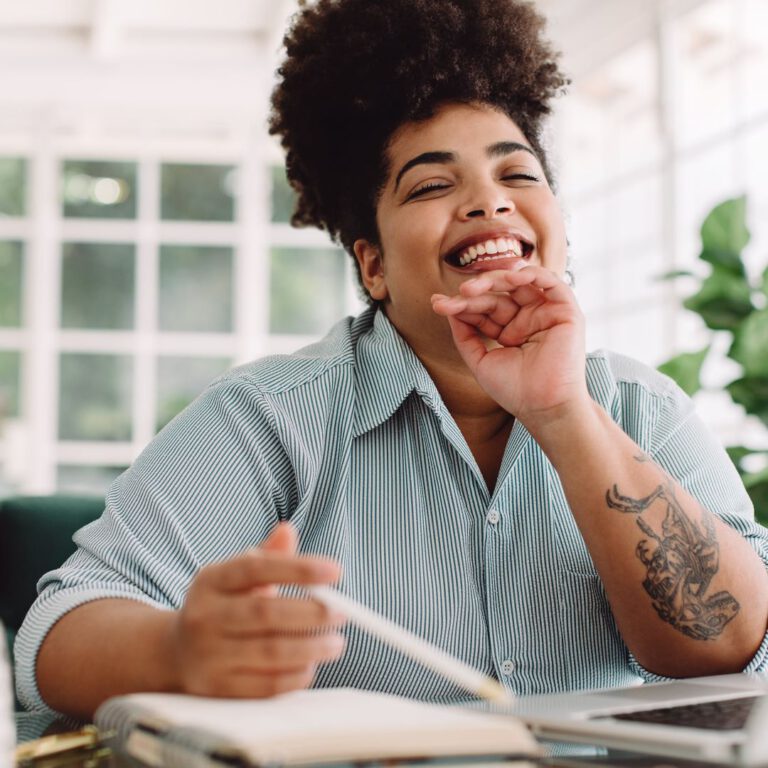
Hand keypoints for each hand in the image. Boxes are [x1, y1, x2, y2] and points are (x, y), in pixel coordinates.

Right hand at [171, 523, 344, 697]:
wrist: (176, 654)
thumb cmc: (222, 607)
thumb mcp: (236, 577)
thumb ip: (267, 556)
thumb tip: (288, 530)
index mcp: (211, 581)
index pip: (257, 568)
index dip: (298, 568)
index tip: (335, 571)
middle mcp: (205, 616)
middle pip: (266, 612)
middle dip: (312, 613)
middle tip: (342, 612)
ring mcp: (208, 655)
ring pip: (270, 652)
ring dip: (312, 647)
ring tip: (336, 642)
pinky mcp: (217, 690)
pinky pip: (266, 686)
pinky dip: (296, 676)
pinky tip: (311, 664)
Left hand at [431, 265, 589, 425]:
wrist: (543, 407)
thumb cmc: (515, 390)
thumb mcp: (480, 360)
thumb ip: (465, 334)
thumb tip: (448, 308)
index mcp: (510, 331)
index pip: (484, 310)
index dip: (461, 305)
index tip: (437, 305)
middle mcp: (528, 319)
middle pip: (498, 296)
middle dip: (475, 293)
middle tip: (457, 294)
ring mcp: (546, 314)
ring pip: (520, 285)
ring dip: (496, 280)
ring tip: (471, 289)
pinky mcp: (566, 312)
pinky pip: (551, 282)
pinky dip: (533, 274)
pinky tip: (511, 276)